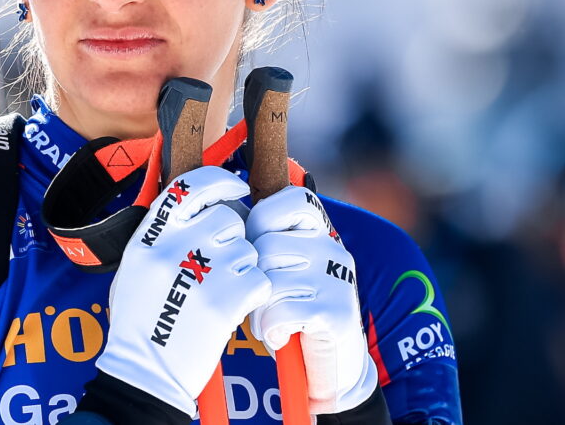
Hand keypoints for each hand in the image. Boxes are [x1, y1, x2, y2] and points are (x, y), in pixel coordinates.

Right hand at [95, 166, 271, 416]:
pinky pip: (259, 280)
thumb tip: (202, 208)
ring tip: (221, 292)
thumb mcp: (135, 266)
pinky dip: (254, 294)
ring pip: (248, 250)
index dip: (220, 181)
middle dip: (233, 239)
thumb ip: (163, 234)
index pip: (189, 185)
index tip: (237, 189)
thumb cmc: (140, 320)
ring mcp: (199, 273)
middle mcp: (172, 247)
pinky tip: (235, 308)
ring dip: (244, 269)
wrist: (144, 371)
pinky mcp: (223, 301)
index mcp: (148, 236)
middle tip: (221, 265)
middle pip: (228, 219)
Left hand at [246, 186, 378, 414]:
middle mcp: (332, 249)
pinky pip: (280, 310)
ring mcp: (337, 280)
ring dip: (260, 308)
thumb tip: (227, 222)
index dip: (262, 222)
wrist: (334, 365)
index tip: (257, 251)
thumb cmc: (295, 309)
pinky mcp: (336, 312)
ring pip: (271, 280)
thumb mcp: (284, 268)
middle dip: (253, 277)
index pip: (291, 200)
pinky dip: (271, 328)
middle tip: (260, 300)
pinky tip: (280, 336)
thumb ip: (267, 242)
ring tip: (270, 320)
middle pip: (267, 246)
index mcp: (320, 232)